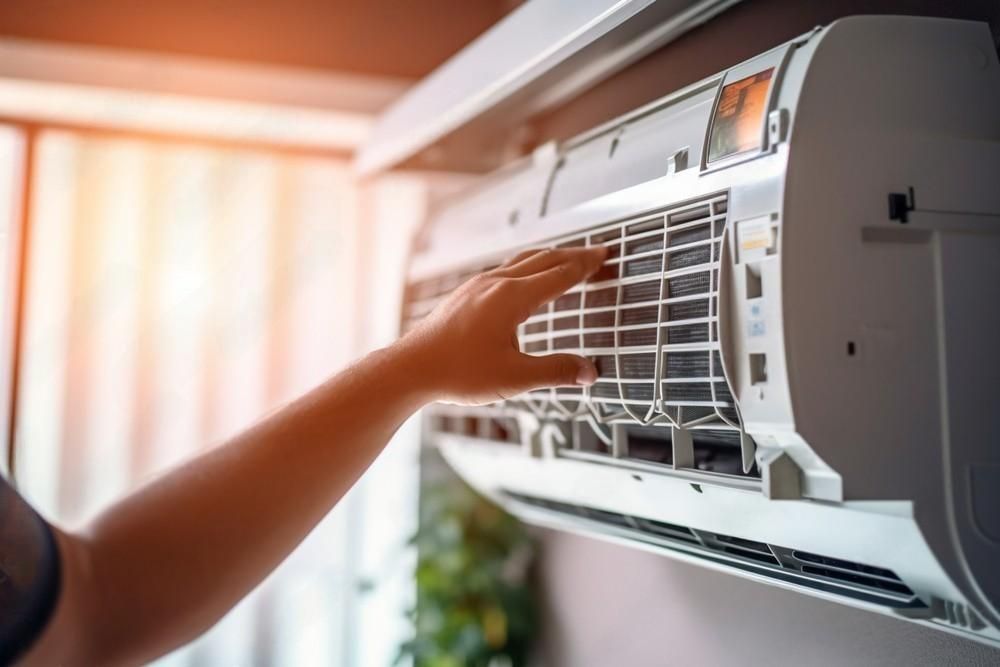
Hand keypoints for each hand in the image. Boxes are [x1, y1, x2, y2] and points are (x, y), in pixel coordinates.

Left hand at [398, 246, 607, 404]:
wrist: (411, 368)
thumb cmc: (458, 372)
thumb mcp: (516, 378)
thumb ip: (556, 371)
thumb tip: (589, 371)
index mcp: (512, 297)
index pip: (559, 274)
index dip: (585, 265)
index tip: (604, 254)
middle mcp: (495, 283)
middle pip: (543, 260)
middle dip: (572, 256)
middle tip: (595, 252)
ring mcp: (477, 286)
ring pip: (521, 261)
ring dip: (548, 257)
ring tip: (565, 259)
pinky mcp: (465, 294)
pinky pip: (503, 270)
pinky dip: (526, 267)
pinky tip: (522, 278)